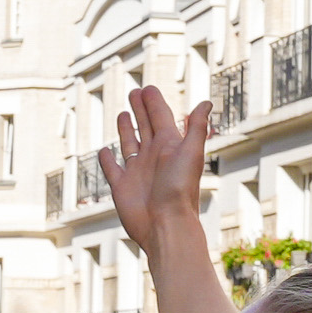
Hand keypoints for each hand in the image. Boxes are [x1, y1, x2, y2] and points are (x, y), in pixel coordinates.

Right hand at [101, 85, 211, 265]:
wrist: (166, 225)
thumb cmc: (180, 190)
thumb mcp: (190, 152)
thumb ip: (197, 127)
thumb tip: (206, 102)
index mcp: (169, 146)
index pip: (161, 117)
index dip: (154, 102)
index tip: (148, 88)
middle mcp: (153, 156)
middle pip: (145, 125)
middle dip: (140, 109)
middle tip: (135, 92)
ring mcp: (137, 171)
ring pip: (129, 143)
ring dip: (126, 128)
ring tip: (122, 114)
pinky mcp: (121, 186)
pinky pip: (112, 168)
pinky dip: (107, 159)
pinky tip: (104, 150)